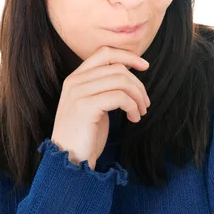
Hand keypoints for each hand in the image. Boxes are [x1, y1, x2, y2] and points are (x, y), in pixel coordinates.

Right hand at [50, 46, 150, 169]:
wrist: (68, 160)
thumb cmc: (85, 134)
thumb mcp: (93, 104)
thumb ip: (103, 87)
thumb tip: (129, 76)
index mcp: (76, 77)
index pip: (104, 53)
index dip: (127, 56)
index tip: (145, 67)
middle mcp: (75, 81)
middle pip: (117, 68)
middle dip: (138, 84)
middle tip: (145, 103)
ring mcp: (78, 93)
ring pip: (121, 80)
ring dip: (138, 96)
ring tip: (140, 112)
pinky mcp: (85, 107)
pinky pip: (119, 97)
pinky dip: (132, 106)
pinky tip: (133, 119)